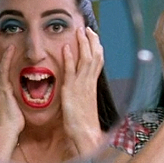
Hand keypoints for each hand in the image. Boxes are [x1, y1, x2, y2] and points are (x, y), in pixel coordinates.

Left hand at [62, 27, 104, 155]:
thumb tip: (80, 86)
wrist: (86, 134)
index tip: (92, 35)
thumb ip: (82, 92)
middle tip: (87, 27)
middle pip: (95, 56)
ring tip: (79, 31)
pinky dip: (69, 58)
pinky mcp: (71, 91)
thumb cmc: (84, 123)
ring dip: (82, 44)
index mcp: (92, 85)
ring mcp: (81, 86)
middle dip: (92, 41)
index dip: (96, 47)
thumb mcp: (84, 103)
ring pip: (85, 60)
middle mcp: (89, 83)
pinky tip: (66, 47)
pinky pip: (71, 71)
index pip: (98, 61)